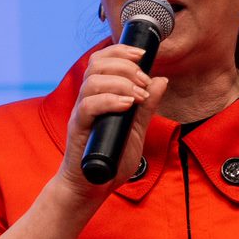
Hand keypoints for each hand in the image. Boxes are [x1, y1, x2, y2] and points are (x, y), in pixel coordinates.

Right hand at [54, 43, 168, 202]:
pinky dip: (110, 101)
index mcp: (99, 95)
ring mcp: (81, 113)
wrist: (93, 187)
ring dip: (121, 83)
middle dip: (125, 66)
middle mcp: (87, 99)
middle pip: (97, 64)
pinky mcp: (78, 129)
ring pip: (92, 81)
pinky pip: (88, 106)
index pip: (102, 60)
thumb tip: (161, 80)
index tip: (142, 55)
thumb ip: (147, 106)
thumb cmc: (112, 158)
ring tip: (138, 96)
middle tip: (143, 82)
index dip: (121, 51)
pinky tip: (127, 105)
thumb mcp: (136, 129)